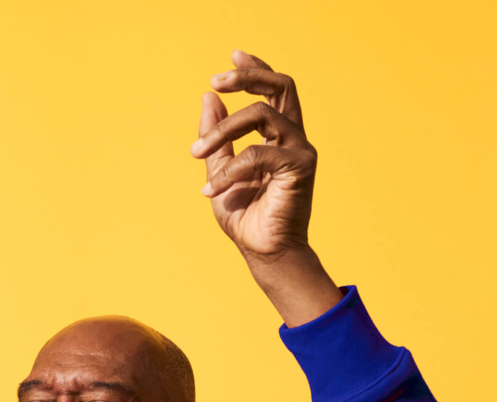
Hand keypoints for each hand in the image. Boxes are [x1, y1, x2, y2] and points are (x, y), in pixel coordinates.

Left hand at [191, 50, 341, 325]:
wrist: (262, 251)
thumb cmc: (245, 215)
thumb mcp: (219, 170)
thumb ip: (216, 137)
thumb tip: (207, 98)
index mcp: (278, 135)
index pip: (274, 89)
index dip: (256, 68)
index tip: (232, 55)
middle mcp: (293, 137)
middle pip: (281, 86)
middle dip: (247, 77)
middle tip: (215, 82)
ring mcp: (300, 150)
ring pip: (263, 114)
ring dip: (223, 129)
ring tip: (196, 152)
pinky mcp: (300, 167)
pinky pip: (257, 154)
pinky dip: (229, 170)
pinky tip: (210, 191)